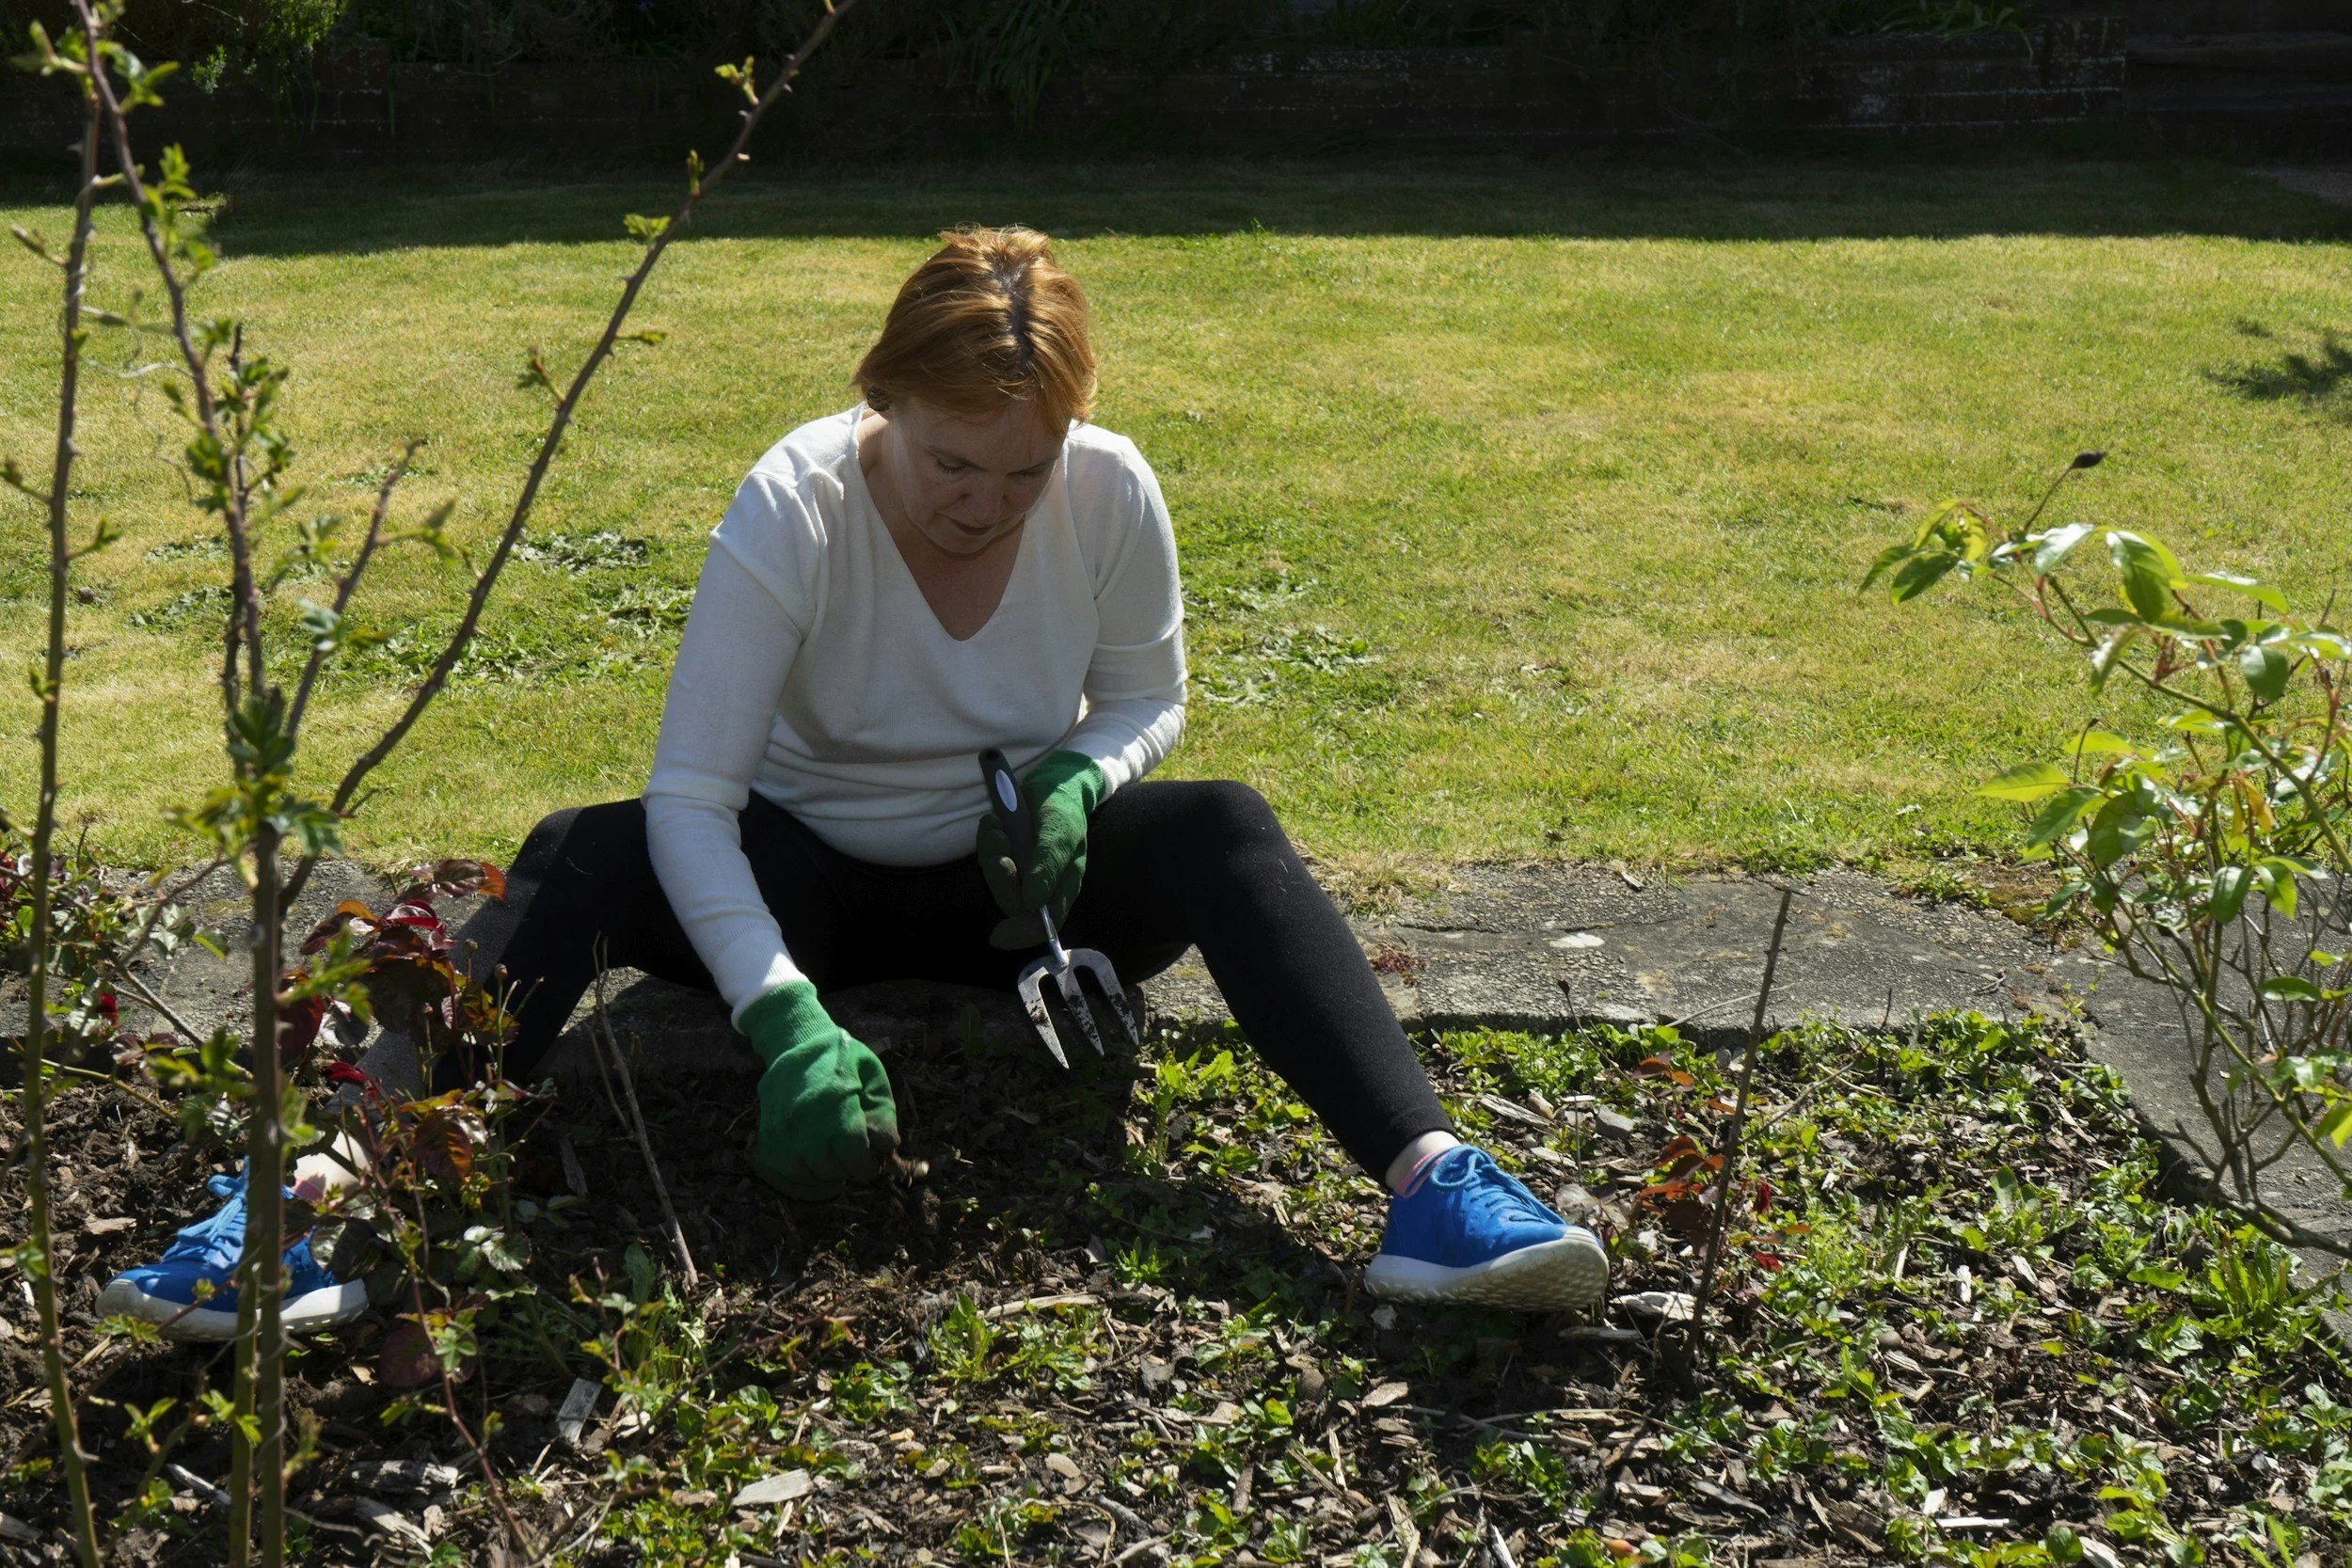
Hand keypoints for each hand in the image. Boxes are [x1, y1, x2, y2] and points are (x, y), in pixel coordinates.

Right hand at [740, 982, 897, 1199]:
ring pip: (809, 1178)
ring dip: (826, 1176)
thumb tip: (886, 1148)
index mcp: (836, 1106)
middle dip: (848, 1168)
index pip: (856, 1158)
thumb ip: (884, 1113)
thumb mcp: (872, 1075)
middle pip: (833, 1171)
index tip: (871, 1160)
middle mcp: (805, 1125)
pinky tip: (813, 1169)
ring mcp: (781, 1135)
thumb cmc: (840, 1058)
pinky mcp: (766, 1140)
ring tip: (833, 1159)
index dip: (868, 1165)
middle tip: (852, 1156)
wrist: (794, 1042)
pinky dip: (800, 1181)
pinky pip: (782, 1177)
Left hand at [975, 750, 1107, 949]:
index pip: (1043, 925)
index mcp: (1061, 887)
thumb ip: (1049, 867)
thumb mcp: (1061, 833)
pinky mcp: (1005, 853)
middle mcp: (1040, 884)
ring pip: (995, 880)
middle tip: (1001, 856)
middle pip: (1012, 903)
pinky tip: (996, 822)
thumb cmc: (1064, 809)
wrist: (1053, 780)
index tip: (999, 935)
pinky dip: (986, 839)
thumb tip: (1034, 904)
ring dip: (992, 855)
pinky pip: (986, 855)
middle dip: (1002, 882)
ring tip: (999, 829)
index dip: (1021, 934)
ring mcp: (1021, 869)